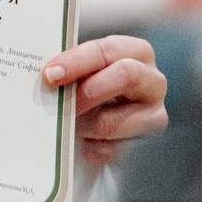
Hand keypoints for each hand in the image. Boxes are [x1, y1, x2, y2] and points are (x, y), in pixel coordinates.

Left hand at [43, 35, 168, 163]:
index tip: (50, 74)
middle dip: (87, 91)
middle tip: (59, 101)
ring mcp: (154, 114)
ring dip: (83, 125)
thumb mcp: (84, 69)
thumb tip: (46, 75)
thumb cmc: (89, 81)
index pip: (108, 51)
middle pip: (126, 77)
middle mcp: (153, 81)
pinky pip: (112, 150)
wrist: (103, 114)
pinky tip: (81, 142)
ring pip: (114, 121)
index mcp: (136, 52)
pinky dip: (90, 148)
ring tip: (66, 123)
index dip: (76, 62)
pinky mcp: (145, 143)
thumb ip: (70, 68)